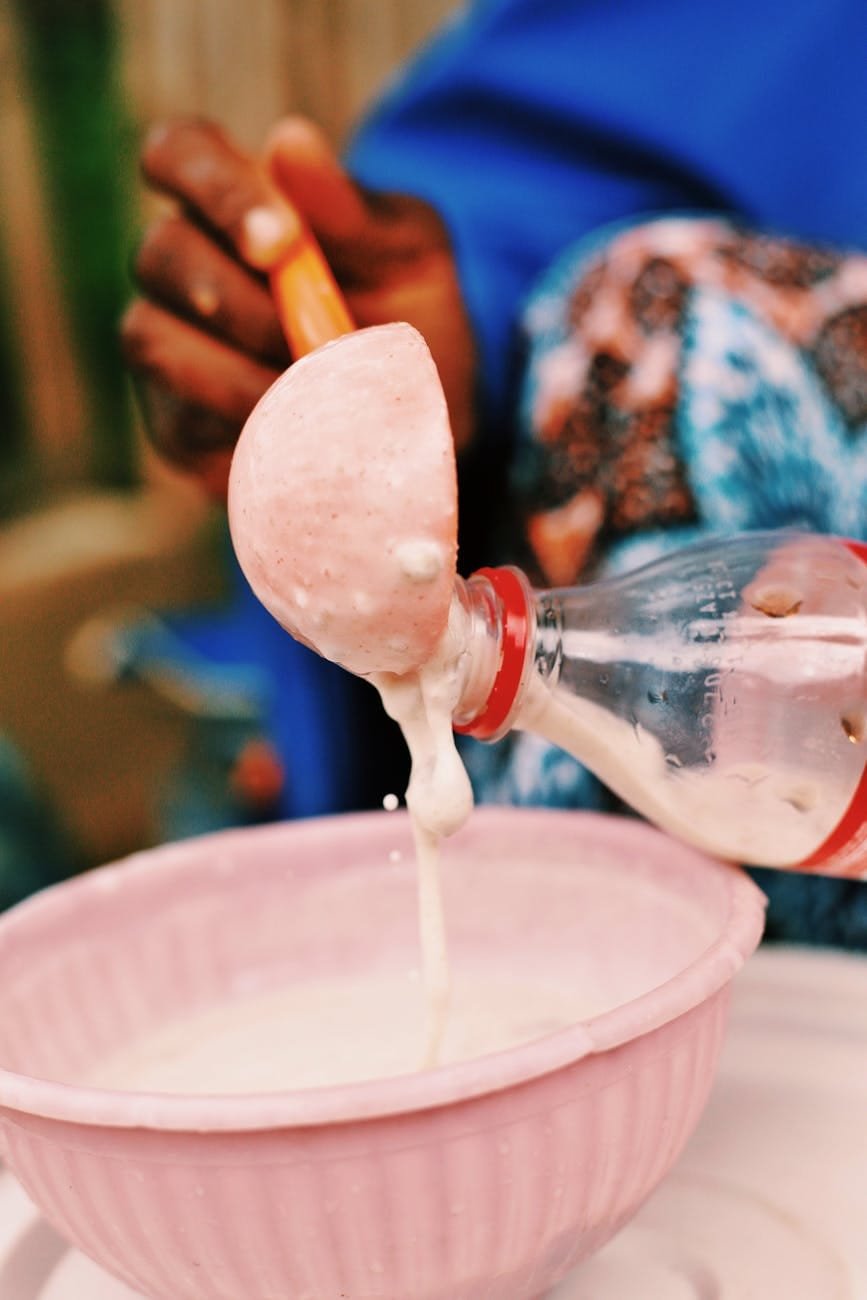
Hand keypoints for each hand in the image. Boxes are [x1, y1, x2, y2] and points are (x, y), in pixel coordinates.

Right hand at [122, 117, 476, 492]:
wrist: (424, 417)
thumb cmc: (406, 312)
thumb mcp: (408, 257)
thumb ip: (353, 210)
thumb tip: (289, 141)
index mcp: (234, 201)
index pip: (179, 153)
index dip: (213, 187)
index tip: (281, 242)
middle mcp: (182, 266)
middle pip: (159, 255)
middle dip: (241, 302)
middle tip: (320, 344)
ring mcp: (170, 346)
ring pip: (155, 342)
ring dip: (242, 374)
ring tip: (323, 396)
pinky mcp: (176, 426)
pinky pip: (182, 424)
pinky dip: (250, 431)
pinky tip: (307, 437)